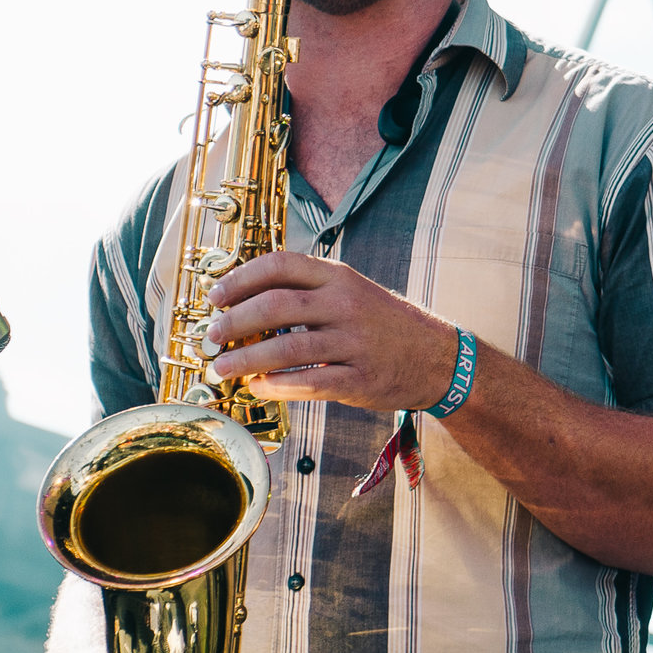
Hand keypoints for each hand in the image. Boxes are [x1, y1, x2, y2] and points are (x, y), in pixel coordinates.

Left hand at [201, 250, 461, 412]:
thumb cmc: (386, 326)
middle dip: (234, 322)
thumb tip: (246, 304)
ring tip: (222, 368)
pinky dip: (278, 386)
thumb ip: (308, 293)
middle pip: (276, 306)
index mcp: (339, 277)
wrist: (440, 359)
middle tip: (212, 336)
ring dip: (246, 360)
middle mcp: (346, 304)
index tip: (215, 297)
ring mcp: (355, 343)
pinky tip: (259, 387)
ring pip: (288, 349)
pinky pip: (310, 383)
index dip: (240, 280)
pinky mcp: (361, 379)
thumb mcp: (353, 293)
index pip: (280, 265)